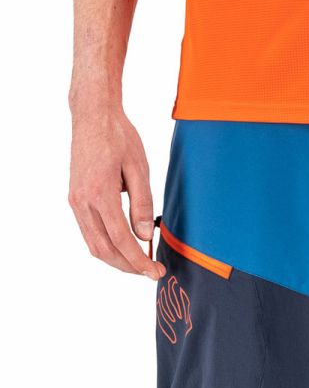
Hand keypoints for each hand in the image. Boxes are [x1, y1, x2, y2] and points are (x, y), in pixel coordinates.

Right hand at [69, 102, 164, 279]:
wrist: (93, 116)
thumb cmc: (119, 136)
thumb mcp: (140, 168)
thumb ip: (142, 204)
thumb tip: (144, 236)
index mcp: (100, 194)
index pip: (120, 239)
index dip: (139, 261)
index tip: (154, 271)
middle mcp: (82, 201)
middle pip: (103, 249)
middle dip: (127, 266)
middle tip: (150, 272)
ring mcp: (75, 201)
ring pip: (93, 244)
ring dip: (116, 259)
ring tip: (138, 263)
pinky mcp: (75, 198)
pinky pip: (88, 231)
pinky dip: (106, 245)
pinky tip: (123, 245)